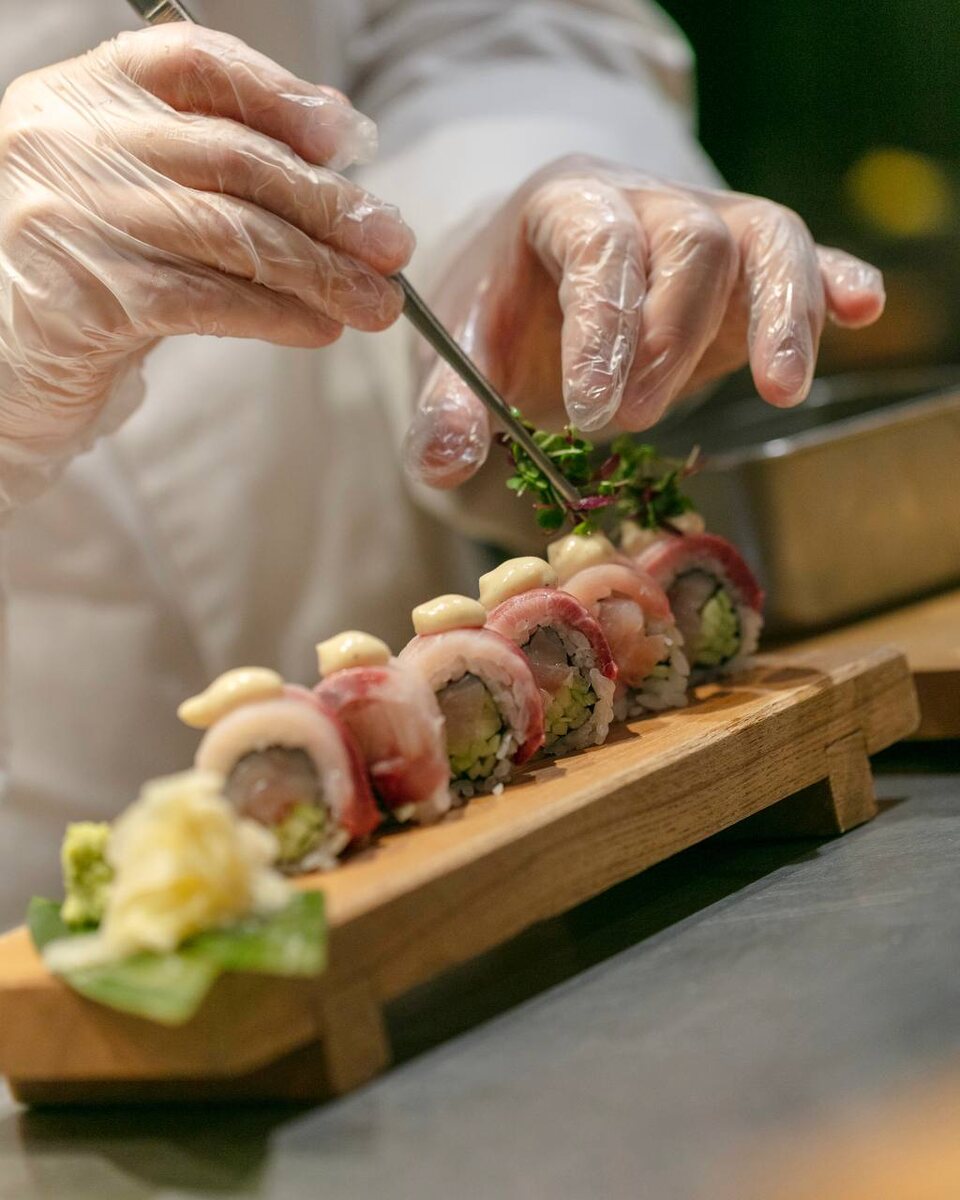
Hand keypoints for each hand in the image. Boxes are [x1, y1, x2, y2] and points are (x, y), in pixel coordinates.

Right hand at [0, 24, 413, 457]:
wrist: (6, 348)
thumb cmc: (93, 261)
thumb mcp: (145, 188)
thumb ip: (222, 157)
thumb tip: (340, 146)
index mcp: (87, 92)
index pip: (195, 64)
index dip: (281, 95)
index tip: (347, 137)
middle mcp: (70, 141)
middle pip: (231, 158)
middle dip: (327, 204)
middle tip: (393, 244)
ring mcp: (70, 217)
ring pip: (228, 234)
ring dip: (319, 271)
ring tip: (376, 303)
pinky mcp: (84, 297)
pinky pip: (205, 301)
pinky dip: (275, 315)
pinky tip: (319, 328)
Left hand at [405, 155, 883, 486]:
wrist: (539, 283)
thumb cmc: (503, 318)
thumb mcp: (461, 359)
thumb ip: (446, 407)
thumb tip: (443, 464)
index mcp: (564, 206)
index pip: (599, 242)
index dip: (605, 324)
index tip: (594, 412)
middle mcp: (644, 201)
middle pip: (690, 239)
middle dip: (669, 338)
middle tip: (628, 422)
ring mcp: (707, 225)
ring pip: (764, 237)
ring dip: (777, 315)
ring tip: (779, 390)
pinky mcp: (751, 265)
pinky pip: (803, 256)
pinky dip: (831, 286)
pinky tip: (861, 311)